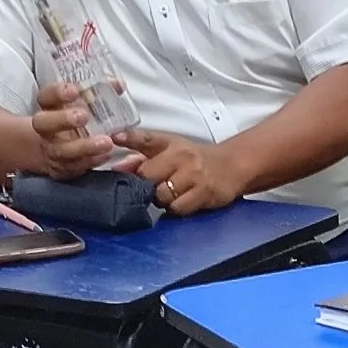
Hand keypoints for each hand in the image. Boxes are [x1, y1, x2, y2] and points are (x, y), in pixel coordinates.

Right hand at [30, 82, 116, 179]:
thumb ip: (98, 91)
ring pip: (61, 150)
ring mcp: (53, 149)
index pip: (46, 96)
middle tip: (83, 116)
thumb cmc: (73, 118)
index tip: (74, 90)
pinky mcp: (62, 167)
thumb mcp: (82, 102)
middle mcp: (46, 129)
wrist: (54, 149)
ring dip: (84, 146)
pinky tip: (104, 155)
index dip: (57, 92)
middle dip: (63, 119)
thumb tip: (117, 84)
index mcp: (49, 107)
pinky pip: (74, 166)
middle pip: (43, 123)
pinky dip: (91, 161)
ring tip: (105, 141)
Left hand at [117, 131, 247, 215]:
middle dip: (146, 185)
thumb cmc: (196, 159)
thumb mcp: (170, 150)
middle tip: (154, 186)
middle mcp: (181, 156)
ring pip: (161, 195)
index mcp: (170, 143)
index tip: (115, 139)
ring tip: (171, 194)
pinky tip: (182, 202)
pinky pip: (178, 208)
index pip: (146, 138)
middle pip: (148, 175)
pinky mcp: (204, 192)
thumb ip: (142, 157)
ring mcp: (193, 174)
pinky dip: (176, 209)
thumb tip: (119, 166)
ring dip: (161, 200)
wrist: (232, 165)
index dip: (129, 138)